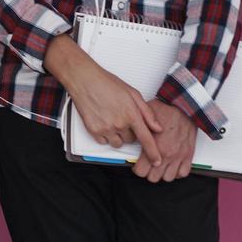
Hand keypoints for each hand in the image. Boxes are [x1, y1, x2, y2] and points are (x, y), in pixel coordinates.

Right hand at [45, 34, 164, 167]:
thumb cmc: (107, 83)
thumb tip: (157, 127)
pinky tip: (103, 122)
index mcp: (131, 114)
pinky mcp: (93, 130)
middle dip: (130, 132)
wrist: (84, 80)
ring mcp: (105, 128)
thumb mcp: (133, 93)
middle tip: (122, 118)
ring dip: (118, 136)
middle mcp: (119, 123)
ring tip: (112, 120)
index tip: (157, 161)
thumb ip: (147, 112)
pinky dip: (105, 136)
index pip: (146, 139)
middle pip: (131, 140)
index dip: (153, 152)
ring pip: (117, 143)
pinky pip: (103, 142)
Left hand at [133, 99, 196, 181]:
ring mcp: (179, 156)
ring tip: (159, 166)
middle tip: (148, 165)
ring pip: (167, 178)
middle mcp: (167, 154)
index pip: (141, 171)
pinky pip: (183, 173)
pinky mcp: (188, 155)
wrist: (185, 106)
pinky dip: (177, 172)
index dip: (137, 169)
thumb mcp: (143, 117)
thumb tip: (130, 138)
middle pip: (153, 178)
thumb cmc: (166, 109)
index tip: (138, 164)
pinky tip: (172, 165)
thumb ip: (137, 130)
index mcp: (154, 146)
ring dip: (162, 173)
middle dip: (149, 172)